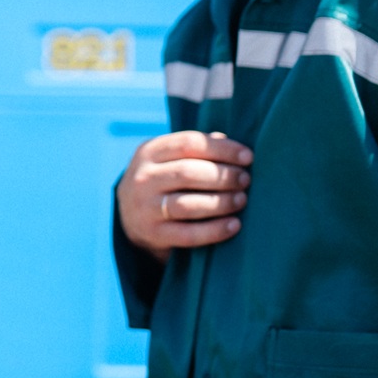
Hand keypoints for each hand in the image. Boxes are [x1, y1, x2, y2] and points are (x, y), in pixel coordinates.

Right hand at [117, 130, 252, 260]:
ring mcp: (146, 207)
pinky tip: (235, 225)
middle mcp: (143, 178)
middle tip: (245, 180)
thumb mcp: (168, 159)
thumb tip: (232, 145)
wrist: (129, 217)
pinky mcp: (154, 234)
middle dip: (224, 176)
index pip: (189, 144)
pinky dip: (215, 230)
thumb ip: (196, 149)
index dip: (222, 149)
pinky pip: (189, 234)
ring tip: (242, 200)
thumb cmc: (163, 180)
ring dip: (222, 202)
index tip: (248, 156)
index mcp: (149, 152)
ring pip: (189, 204)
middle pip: (189, 173)